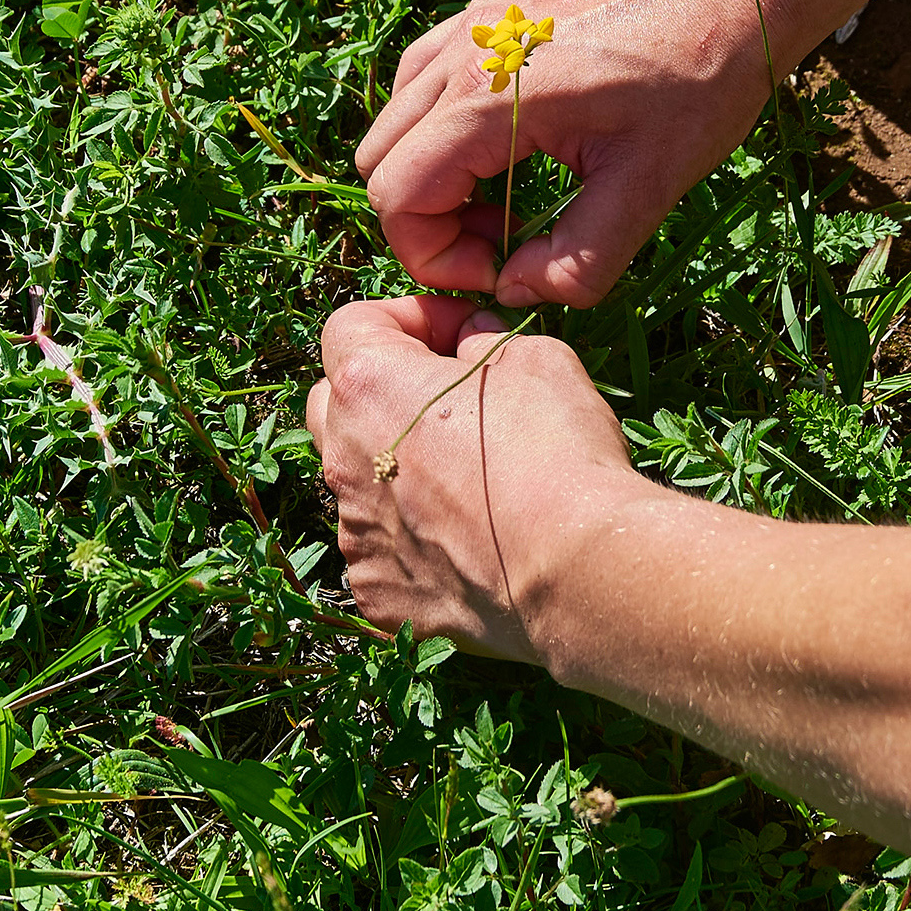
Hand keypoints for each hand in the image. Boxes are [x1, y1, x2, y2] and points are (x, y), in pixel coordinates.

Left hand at [305, 295, 636, 661]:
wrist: (575, 571)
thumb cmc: (554, 451)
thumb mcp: (533, 359)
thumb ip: (485, 340)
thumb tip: (471, 342)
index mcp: (368, 387)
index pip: (352, 325)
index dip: (407, 319)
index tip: (459, 333)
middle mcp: (342, 459)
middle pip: (334, 406)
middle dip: (381, 392)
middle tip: (448, 401)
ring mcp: (356, 534)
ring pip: (359, 487)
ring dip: (399, 472)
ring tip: (470, 483)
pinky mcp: (377, 592)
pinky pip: (383, 553)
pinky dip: (416, 541)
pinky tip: (472, 543)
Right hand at [355, 0, 775, 307]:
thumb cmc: (702, 80)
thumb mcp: (647, 189)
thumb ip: (576, 261)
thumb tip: (517, 290)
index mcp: (490, 99)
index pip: (396, 198)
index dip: (433, 257)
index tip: (499, 268)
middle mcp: (463, 53)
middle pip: (380, 160)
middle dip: (427, 221)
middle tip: (503, 241)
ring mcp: (472, 23)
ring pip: (397, 120)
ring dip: (432, 175)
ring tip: (507, 200)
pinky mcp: (492, 12)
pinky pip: (427, 80)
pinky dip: (445, 131)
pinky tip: (513, 149)